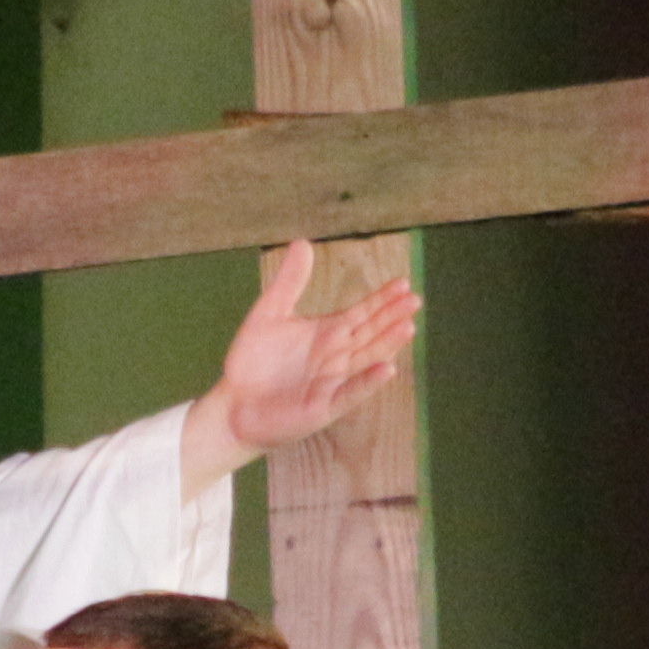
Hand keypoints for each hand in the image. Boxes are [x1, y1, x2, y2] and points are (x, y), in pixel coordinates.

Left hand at [183, 238, 424, 494]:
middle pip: (371, 333)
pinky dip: (368, 381)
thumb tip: (303, 242)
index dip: (382, 299)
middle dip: (392, 317)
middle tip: (416, 300)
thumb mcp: (270, 314)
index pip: (362, 313)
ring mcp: (334, 382)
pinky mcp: (324, 406)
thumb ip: (290, 282)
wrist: (233, 404)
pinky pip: (351, 392)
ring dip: (387, 345)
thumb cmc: (253, 362)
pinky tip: (387, 369)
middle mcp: (337, 357)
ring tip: (408, 327)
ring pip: (367, 359)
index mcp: (328, 334)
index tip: (403, 283)